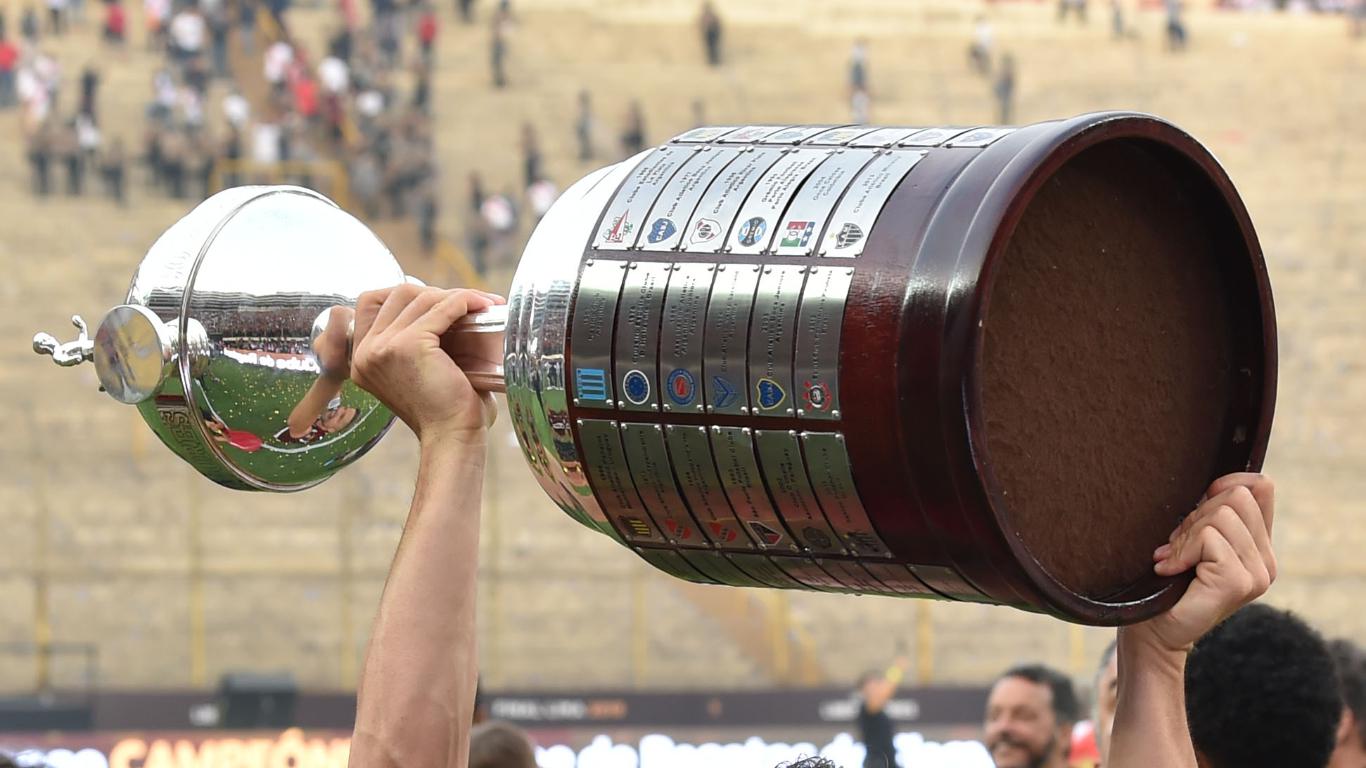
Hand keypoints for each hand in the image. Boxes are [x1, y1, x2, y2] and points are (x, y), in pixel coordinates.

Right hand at [351, 284, 505, 444]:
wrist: (453, 439)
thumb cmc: (447, 410)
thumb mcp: (420, 371)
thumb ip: (417, 339)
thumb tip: (445, 302)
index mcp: (362, 359)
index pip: (373, 302)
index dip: (409, 294)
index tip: (441, 301)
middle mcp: (365, 352)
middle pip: (398, 294)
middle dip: (436, 292)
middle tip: (470, 303)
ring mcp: (383, 348)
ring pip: (420, 298)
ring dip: (455, 295)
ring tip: (483, 304)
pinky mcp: (408, 345)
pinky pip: (441, 308)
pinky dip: (465, 301)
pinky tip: (483, 306)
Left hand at [1126, 473, 1276, 654]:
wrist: (1153, 631)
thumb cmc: (1166, 584)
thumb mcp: (1192, 540)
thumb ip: (1211, 515)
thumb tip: (1216, 483)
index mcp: (1260, 547)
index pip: (1260, 486)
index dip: (1225, 483)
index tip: (1197, 504)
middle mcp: (1267, 560)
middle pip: (1237, 496)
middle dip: (1197, 514)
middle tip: (1177, 546)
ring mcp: (1257, 573)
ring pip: (1221, 515)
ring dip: (1186, 535)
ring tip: (1174, 560)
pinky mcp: (1239, 582)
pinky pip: (1209, 538)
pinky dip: (1182, 550)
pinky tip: (1170, 570)